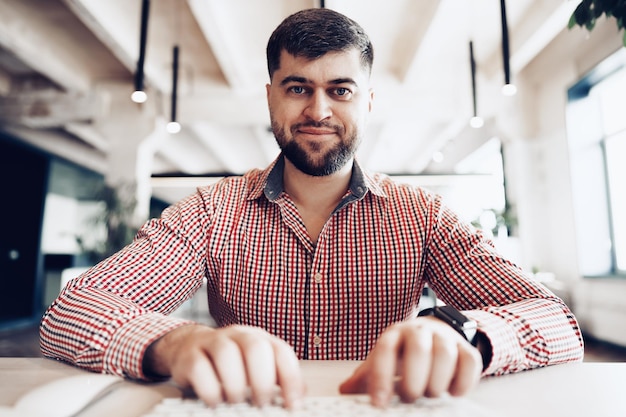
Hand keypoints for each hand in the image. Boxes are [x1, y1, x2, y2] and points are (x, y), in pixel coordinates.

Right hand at [143, 324, 303, 407]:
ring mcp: (212, 342)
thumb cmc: (229, 364)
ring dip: (235, 384)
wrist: (188, 347)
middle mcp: (238, 335)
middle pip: (256, 347)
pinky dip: (210, 390)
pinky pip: (200, 368)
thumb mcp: (255, 367)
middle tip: (261, 403)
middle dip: (262, 380)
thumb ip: (277, 379)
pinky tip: (215, 400)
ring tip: (236, 401)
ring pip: (227, 354)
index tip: (292, 405)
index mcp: (259, 338)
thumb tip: (298, 400)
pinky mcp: (189, 355)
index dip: (290, 379)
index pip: (281, 351)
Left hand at [338, 316, 482, 406]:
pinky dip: (463, 381)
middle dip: (414, 378)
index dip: (381, 378)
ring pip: (445, 354)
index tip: (379, 404)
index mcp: (394, 335)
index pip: (385, 351)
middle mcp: (419, 331)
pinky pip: (470, 361)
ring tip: (431, 395)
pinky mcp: (466, 348)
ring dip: (437, 381)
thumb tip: (344, 391)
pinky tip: (453, 393)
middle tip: (411, 397)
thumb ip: (365, 377)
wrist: (433, 333)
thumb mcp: (382, 361)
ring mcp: (445, 338)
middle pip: (418, 349)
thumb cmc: (403, 353)